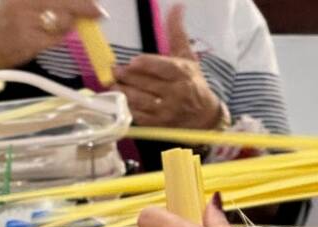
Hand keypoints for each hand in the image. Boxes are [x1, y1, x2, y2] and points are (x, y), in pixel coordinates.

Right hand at [0, 0, 104, 68]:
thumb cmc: (8, 26)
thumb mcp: (24, 4)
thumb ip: (50, 2)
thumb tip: (83, 3)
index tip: (93, 2)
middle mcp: (24, 1)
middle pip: (65, 1)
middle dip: (85, 7)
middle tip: (98, 12)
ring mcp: (26, 20)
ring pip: (63, 20)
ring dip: (69, 25)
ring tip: (60, 28)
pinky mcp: (29, 39)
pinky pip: (56, 38)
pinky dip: (59, 39)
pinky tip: (50, 38)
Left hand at [113, 6, 223, 128]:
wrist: (204, 116)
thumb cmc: (193, 83)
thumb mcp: (187, 57)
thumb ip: (176, 33)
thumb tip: (177, 6)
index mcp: (182, 74)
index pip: (163, 68)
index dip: (146, 65)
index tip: (132, 61)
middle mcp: (176, 93)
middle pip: (147, 84)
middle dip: (127, 77)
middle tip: (113, 71)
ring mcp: (167, 111)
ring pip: (140, 100)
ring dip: (123, 91)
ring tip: (113, 84)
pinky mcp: (159, 125)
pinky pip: (139, 116)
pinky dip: (127, 107)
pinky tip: (120, 100)